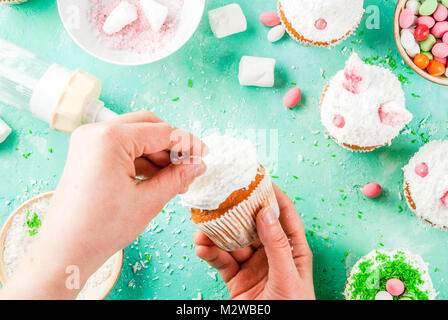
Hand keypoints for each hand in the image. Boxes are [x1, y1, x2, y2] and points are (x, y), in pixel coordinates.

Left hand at [0, 111, 206, 298]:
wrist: (65, 250)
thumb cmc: (101, 228)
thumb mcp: (148, 201)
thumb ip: (177, 177)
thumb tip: (198, 165)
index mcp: (109, 138)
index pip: (161, 132)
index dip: (187, 143)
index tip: (205, 155)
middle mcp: (96, 132)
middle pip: (147, 126)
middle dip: (172, 146)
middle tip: (190, 167)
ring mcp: (89, 143)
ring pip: (136, 137)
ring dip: (158, 155)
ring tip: (176, 180)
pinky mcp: (88, 155)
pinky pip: (123, 149)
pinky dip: (142, 161)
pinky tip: (158, 179)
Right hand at [194, 184, 314, 299]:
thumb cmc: (292, 308)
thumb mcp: (288, 277)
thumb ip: (277, 245)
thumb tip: (266, 212)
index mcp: (292, 249)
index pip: (284, 215)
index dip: (273, 195)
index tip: (258, 178)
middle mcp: (272, 253)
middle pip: (253, 224)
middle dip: (236, 212)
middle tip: (220, 198)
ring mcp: (252, 265)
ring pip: (232, 241)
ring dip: (216, 234)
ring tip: (201, 229)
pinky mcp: (236, 279)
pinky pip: (221, 261)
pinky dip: (210, 253)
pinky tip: (201, 248)